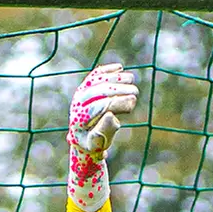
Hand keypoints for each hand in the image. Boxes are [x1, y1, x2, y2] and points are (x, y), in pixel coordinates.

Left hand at [66, 63, 138, 211]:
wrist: (82, 137)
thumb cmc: (93, 143)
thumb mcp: (99, 143)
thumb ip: (105, 131)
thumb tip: (110, 115)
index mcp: (79, 118)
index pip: (100, 106)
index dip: (118, 102)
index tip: (133, 101)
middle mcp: (77, 103)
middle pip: (98, 91)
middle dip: (119, 89)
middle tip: (136, 91)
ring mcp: (80, 93)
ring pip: (97, 80)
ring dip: (115, 77)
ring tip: (131, 79)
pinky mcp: (84, 87)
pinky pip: (95, 75)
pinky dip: (106, 70)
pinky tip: (119, 67)